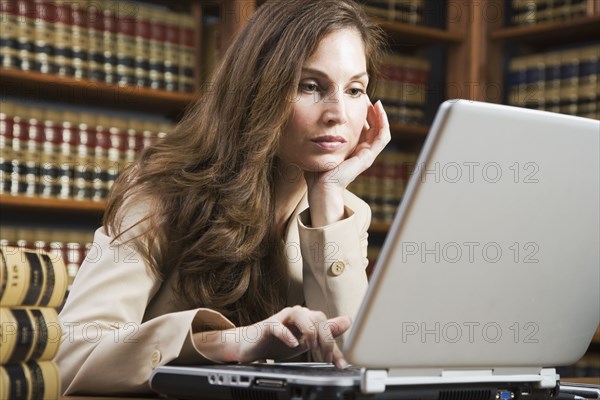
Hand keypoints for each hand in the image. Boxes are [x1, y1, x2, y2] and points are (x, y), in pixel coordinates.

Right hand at [194, 306, 351, 368]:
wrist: (250, 346)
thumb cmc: (276, 341)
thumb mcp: (305, 340)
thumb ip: (325, 331)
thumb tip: (347, 321)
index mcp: (307, 317)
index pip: (327, 326)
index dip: (336, 345)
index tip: (340, 363)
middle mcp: (297, 314)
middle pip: (318, 318)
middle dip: (326, 339)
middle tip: (326, 357)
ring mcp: (282, 318)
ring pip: (301, 316)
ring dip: (310, 332)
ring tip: (311, 348)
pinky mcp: (268, 325)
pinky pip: (279, 326)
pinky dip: (287, 335)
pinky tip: (292, 344)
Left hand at [305, 98, 390, 225]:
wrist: (321, 186)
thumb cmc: (316, 172)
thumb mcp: (319, 148)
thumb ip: (319, 138)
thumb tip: (310, 125)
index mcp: (352, 151)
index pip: (363, 129)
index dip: (362, 114)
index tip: (356, 100)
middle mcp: (362, 153)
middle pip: (374, 128)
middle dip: (371, 112)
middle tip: (366, 97)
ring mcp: (367, 156)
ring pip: (381, 131)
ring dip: (380, 115)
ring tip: (375, 102)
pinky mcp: (368, 157)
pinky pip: (382, 137)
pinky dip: (383, 122)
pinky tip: (377, 109)